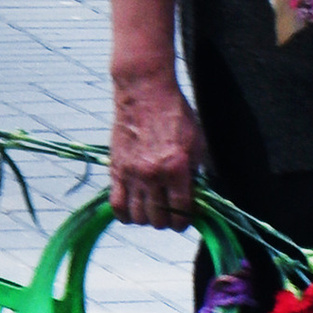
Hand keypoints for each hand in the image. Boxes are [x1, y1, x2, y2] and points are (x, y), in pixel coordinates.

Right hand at [110, 66, 203, 229]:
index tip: (187, 216)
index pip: (182, 212)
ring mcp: (132, 173)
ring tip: (153, 206)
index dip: (186, 220)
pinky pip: (116, 206)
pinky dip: (125, 214)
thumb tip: (195, 199)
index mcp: (177, 167)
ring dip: (148, 217)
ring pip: (138, 217)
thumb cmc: (175, 114)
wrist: (145, 92)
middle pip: (159, 219)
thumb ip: (195, 173)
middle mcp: (153, 174)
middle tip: (171, 210)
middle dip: (168, 220)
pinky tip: (134, 207)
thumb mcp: (196, 142)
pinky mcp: (116, 169)